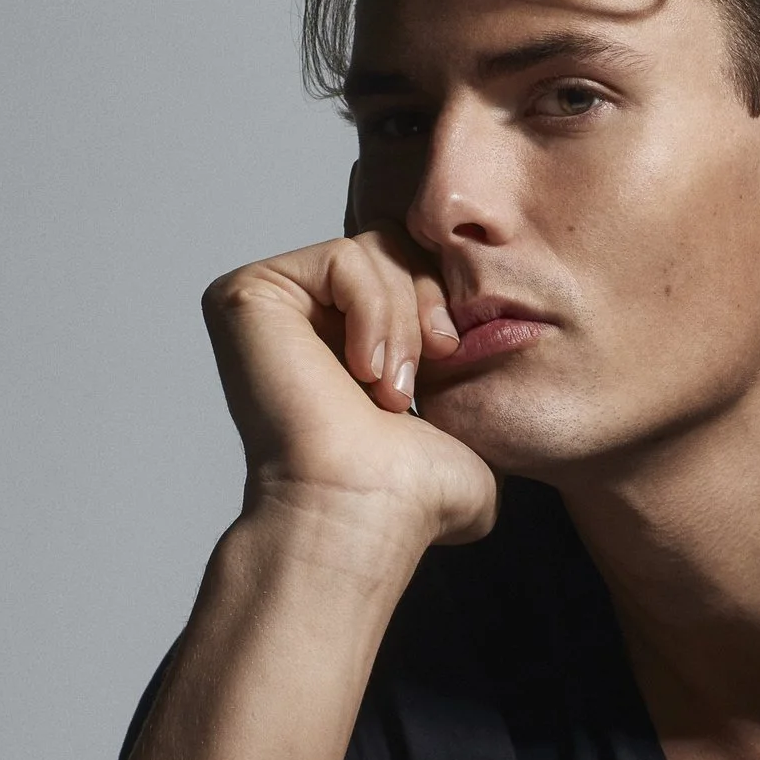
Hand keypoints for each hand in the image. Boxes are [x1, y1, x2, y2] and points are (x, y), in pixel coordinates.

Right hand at [200, 226, 497, 555]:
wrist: (367, 512)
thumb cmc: (414, 494)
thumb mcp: (469, 422)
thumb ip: (482, 385)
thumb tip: (510, 371)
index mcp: (342, 338)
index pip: (413, 267)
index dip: (443, 303)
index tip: (449, 358)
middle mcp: (300, 317)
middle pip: (395, 247)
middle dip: (425, 305)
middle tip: (418, 377)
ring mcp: (270, 304)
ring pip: (375, 249)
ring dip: (402, 321)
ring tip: (390, 388)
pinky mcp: (250, 294)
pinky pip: (345, 257)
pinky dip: (375, 310)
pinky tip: (363, 372)